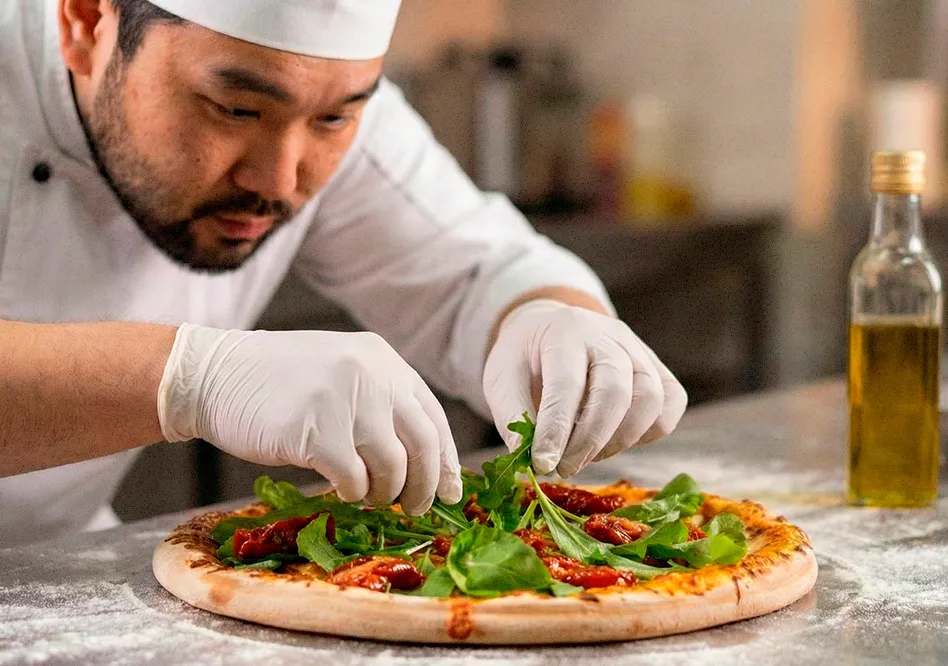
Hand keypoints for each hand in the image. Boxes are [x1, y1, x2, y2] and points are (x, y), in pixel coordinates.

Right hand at [157, 324, 461, 514]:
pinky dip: (353, 493)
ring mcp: (346, 401)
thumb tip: (420, 461)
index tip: (452, 490)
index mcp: (383, 359)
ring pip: (393, 465)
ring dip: (386, 492)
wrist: (213, 375)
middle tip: (417, 508)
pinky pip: (354, 478)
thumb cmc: (276, 382)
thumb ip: (378, 402)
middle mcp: (372, 374)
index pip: (432, 416)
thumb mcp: (340, 372)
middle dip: (426, 484)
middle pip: (422, 443)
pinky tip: (342, 490)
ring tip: (371, 498)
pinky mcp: (317, 432)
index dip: (446, 459)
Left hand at [483, 300, 687, 476]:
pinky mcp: (658, 368)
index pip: (567, 384)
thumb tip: (529, 457)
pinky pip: (670, 403)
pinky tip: (614, 441)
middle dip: (589, 441)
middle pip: (615, 392)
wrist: (549, 329)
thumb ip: (513, 415)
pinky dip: (648, 432)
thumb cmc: (525, 359)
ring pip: (650, 399)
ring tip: (585, 455)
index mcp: (564, 331)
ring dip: (619, 440)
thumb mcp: (501, 378)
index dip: (557, 429)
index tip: (543, 464)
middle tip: (563, 467)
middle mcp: (608, 335)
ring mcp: (639, 350)